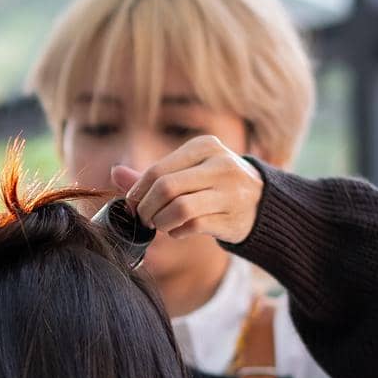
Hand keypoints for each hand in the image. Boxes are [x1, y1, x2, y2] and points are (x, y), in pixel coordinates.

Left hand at [111, 136, 264, 244]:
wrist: (263, 202)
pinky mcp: (233, 218)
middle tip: (143, 218)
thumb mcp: (188, 170)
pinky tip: (178, 230)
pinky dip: (177, 232)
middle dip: (146, 208)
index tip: (132, 204)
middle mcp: (220, 165)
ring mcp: (230, 192)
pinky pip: (193, 226)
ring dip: (161, 222)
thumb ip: (153, 175)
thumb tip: (115, 173)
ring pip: (180, 209)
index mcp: (205, 146)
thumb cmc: (214, 184)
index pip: (158, 170)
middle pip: (166, 189)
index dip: (138, 192)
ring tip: (160, 224)